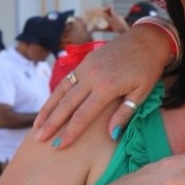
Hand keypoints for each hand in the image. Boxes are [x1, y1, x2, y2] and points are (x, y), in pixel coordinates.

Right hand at [34, 25, 170, 144]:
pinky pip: (66, 81)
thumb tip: (112, 134)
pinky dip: (55, 95)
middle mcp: (91, 77)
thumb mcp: (142, 92)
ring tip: (37, 125)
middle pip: (66, 104)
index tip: (59, 145)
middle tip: (39, 139)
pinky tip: (49, 106)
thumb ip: (125, 113)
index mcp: (106, 87)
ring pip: (61, 91)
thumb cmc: (148, 68)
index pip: (83, 115)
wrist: (146, 39)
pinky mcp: (84, 62)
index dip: (70, 132)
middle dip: (52, 123)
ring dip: (48, 109)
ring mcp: (86, 67)